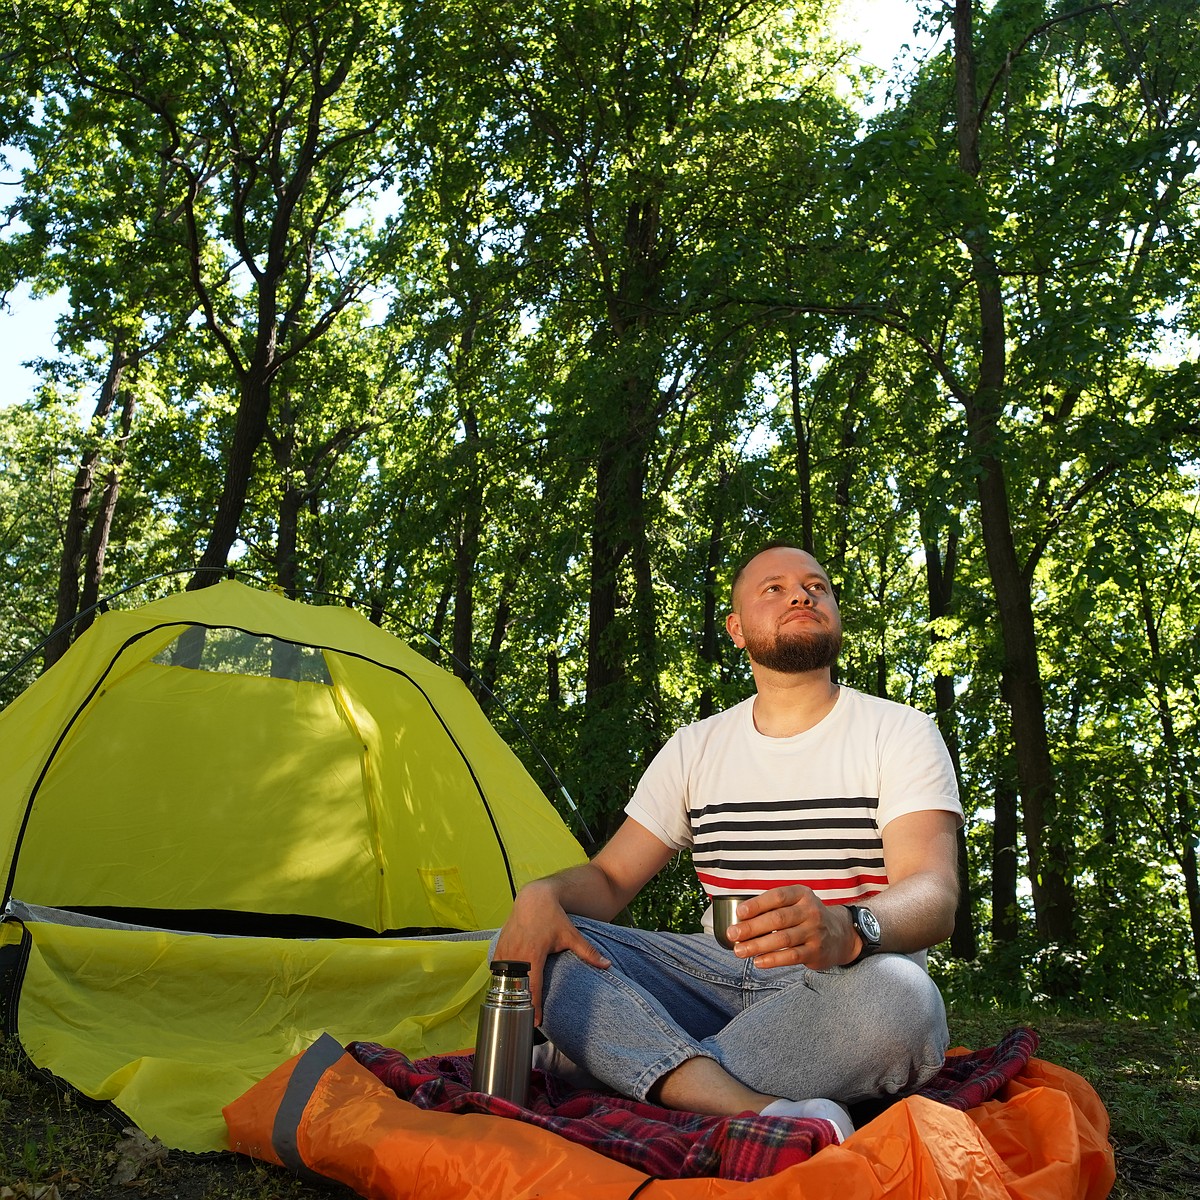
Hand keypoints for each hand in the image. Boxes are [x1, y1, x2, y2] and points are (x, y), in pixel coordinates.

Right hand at [492, 880, 610, 1024]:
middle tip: (525, 1019)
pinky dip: (500, 979)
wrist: (534, 898)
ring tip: (514, 1008)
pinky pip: (497, 968)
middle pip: (516, 986)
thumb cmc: (553, 917)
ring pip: (504, 978)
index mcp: (534, 954)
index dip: (534, 1006)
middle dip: (520, 1004)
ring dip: (509, 993)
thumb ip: (588, 952)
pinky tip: (506, 989)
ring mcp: (506, 949)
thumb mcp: (571, 935)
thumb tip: (608, 965)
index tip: (537, 1022)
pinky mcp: (500, 946)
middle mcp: (517, 953)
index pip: (533, 987)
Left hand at [725, 886, 857, 970]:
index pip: (777, 897)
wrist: (840, 935)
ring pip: (782, 939)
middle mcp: (810, 911)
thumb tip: (740, 919)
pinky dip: (773, 959)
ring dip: (757, 946)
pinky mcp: (816, 951)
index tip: (739, 913)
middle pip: (777, 919)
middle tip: (732, 934)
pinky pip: (791, 956)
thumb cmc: (805, 917)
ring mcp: (815, 932)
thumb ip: (772, 907)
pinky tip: (758, 961)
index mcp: (801, 894)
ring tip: (739, 951)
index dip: (757, 904)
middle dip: (751, 927)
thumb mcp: (795, 903)